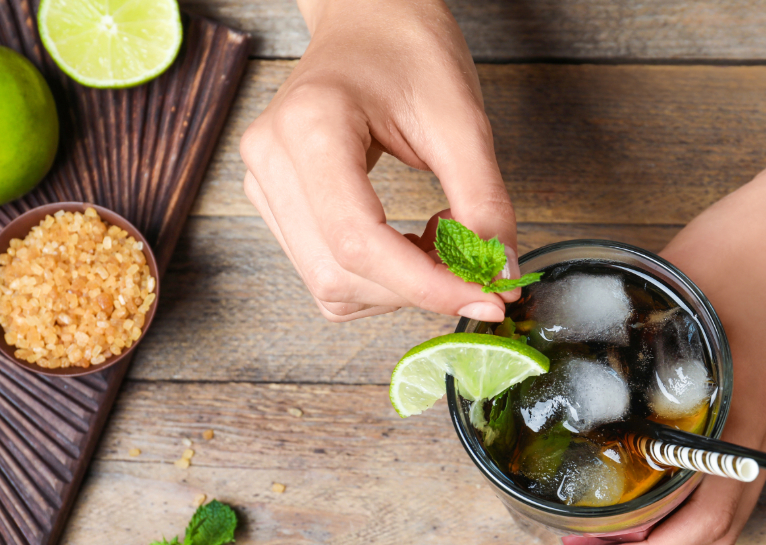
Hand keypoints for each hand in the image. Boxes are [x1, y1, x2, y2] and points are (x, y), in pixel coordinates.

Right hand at [239, 0, 517, 322]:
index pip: (358, 241)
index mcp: (310, 127)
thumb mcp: (461, 120)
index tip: (487, 297)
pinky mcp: (277, 204)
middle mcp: (271, 161)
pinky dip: (382, 278)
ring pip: (331, 286)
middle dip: (418, 287)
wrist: (371, 20)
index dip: (427, 284)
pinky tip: (412, 243)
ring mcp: (266, 185)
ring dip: (401, 286)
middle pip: (339, 274)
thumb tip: (500, 275)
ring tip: (443, 238)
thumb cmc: (409, 49)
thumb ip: (483, 201)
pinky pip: (328, 274)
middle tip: (476, 265)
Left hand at [560, 140, 765, 544]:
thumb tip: (560, 372)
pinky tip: (653, 508)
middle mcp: (764, 432)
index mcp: (742, 415)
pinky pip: (731, 484)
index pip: (697, 520)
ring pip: (726, 517)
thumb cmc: (750, 241)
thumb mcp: (671, 288)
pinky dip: (688, 513)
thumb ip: (624, 339)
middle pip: (712, 535)